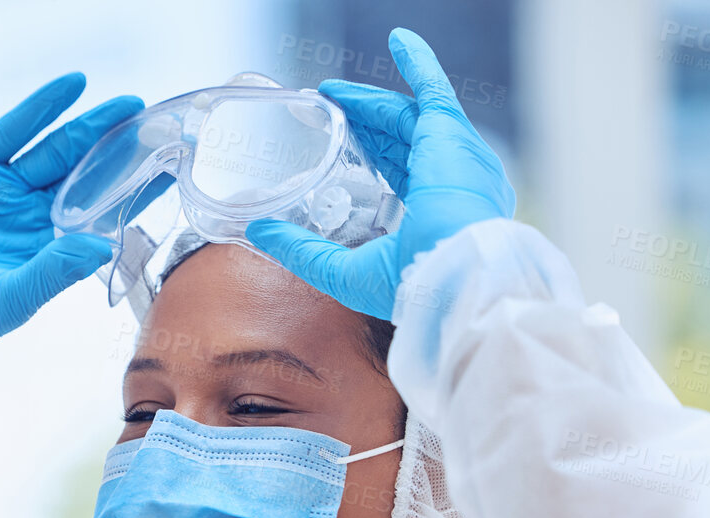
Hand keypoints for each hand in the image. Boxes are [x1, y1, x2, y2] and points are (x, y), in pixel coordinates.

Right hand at [0, 74, 142, 373]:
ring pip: (55, 151)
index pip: (100, 218)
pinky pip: (11, 133)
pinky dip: (40, 108)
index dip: (133, 194)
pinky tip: (72, 85)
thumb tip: (102, 244)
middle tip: (157, 127)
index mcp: (45, 254)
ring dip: (90, 128)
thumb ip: (54, 270)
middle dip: (119, 153)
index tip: (169, 172)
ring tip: (128, 105)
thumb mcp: (9, 301)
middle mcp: (27, 219)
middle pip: (84, 178)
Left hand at [244, 28, 514, 319]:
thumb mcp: (343, 271)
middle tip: (326, 111)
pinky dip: (419, 63)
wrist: (452, 275)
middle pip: (397, 143)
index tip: (336, 147)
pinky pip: (434, 90)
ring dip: (370, 103)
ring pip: (405, 119)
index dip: (367, 159)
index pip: (397, 179)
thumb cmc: (412, 285)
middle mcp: (448, 186)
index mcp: (431, 219)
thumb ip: (301, 251)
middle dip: (362, 125)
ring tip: (334, 92)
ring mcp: (452, 157)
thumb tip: (257, 232)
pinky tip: (399, 40)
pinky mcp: (451, 134)